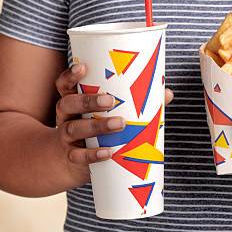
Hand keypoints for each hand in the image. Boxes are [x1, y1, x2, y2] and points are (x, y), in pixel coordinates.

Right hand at [53, 63, 173, 184]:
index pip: (64, 85)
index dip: (70, 76)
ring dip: (97, 126)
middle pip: (67, 104)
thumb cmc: (93, 131)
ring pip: (73, 129)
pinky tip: (108, 152)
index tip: (83, 68)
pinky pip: (79, 156)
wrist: (65, 164)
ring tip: (119, 124)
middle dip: (88, 100)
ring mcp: (66, 138)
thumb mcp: (105, 116)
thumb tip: (167, 94)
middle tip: (110, 100)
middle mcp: (66, 118)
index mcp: (73, 102)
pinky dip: (93, 155)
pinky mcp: (71, 159)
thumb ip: (135, 104)